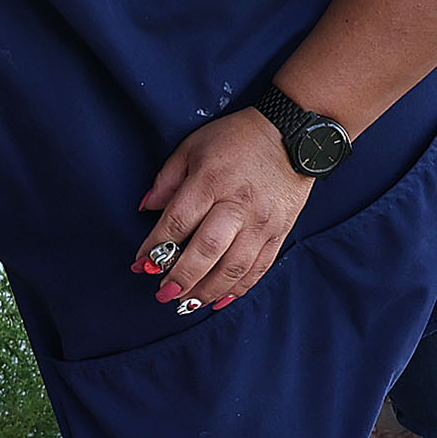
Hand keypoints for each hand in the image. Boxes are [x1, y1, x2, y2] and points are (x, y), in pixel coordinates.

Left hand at [134, 107, 312, 310]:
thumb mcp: (194, 146)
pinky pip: (260, 267)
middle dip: (181, 277)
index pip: (177, 223)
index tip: (141, 263)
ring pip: (234, 267)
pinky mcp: (281, 231)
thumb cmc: (238, 138)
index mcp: (211, 182)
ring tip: (186, 304)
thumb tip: (146, 209)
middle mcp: (237, 206)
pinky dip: (239, 288)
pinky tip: (221, 299)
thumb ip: (168, 179)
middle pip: (206, 251)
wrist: (296, 134)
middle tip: (163, 293)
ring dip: (208, 290)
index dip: (156, 247)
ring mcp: (262, 222)